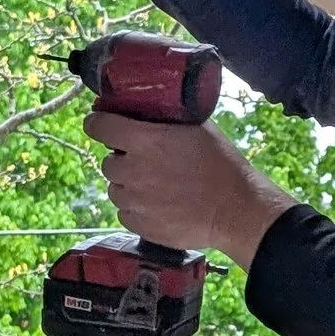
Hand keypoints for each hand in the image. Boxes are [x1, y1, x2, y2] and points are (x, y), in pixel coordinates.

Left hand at [96, 114, 296, 270]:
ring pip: (115, 190)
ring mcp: (134, 201)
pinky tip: (158, 205)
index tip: (100, 123)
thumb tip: (153, 109)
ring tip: (155, 187)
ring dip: (128, 186)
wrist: (236, 210)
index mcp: (144, 141)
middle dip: (122, 160)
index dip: (97, 122)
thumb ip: (169, 119)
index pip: (98, 126)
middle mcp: (132, 171)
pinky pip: (125, 213)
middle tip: (145, 161)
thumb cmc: (222, 165)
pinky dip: (136, 209)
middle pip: (108, 162)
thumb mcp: (199, 128)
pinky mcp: (140, 226)